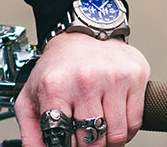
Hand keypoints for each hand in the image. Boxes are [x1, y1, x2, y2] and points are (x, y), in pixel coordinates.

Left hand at [14, 33, 149, 145]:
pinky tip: (113, 115)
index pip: (62, 138)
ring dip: (109, 139)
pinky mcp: (133, 76)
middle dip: (88, 145)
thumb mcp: (33, 93)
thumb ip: (31, 129)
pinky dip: (126, 129)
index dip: (66, 146)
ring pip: (117, 136)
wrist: (81, 32)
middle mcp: (83, 80)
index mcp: (55, 86)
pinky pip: (135, 123)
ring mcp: (110, 78)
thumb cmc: (57, 67)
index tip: (69, 142)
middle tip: (84, 134)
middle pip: (92, 142)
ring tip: (99, 124)